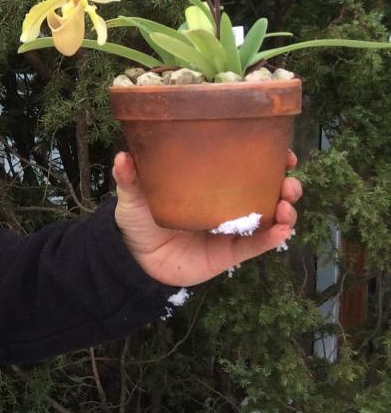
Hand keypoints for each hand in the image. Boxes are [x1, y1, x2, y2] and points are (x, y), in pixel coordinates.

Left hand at [113, 149, 301, 287]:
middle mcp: (227, 206)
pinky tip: (281, 230)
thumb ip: (131, 177)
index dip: (270, 162)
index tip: (285, 153)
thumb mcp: (133, 195)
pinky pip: (256, 246)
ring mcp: (231, 230)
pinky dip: (273, 239)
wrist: (133, 258)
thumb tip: (124, 155)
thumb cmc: (138, 220)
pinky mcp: (229, 254)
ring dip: (286, 211)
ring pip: (270, 219)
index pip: (247, 170)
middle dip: (286, 186)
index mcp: (210, 186)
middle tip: (289, 180)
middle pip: (267, 193)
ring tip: (286, 203)